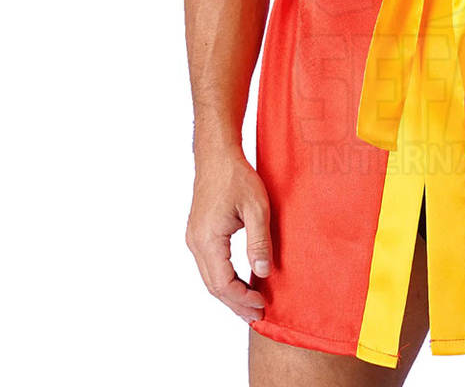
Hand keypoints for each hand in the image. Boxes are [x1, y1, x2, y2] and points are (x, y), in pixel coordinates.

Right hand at [185, 149, 272, 322]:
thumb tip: (263, 271)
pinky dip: (225, 278)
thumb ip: (259, 240)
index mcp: (207, 240)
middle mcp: (196, 243)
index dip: (242, 298)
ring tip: (251, 304)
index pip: (223, 283)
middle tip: (258, 314)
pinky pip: (210, 265)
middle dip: (236, 303)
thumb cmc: (237, 177)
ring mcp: (195, 238)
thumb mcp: (257, 207)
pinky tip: (241, 281)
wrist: (217, 156)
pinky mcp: (199, 233)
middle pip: (214, 286)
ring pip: (210, 277)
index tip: (262, 305)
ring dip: (230, 293)